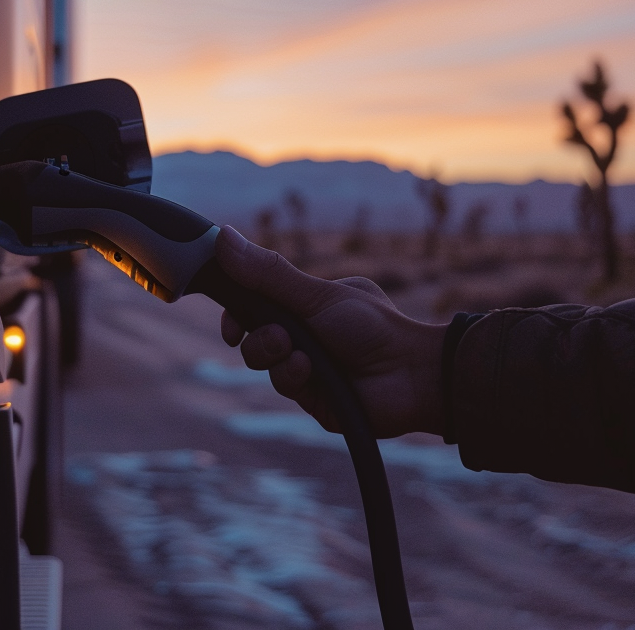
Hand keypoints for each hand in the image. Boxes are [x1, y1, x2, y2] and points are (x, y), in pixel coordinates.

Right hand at [215, 226, 446, 437]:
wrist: (412, 375)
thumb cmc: (373, 327)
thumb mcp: (315, 295)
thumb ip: (268, 273)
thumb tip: (221, 236)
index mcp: (305, 304)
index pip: (254, 302)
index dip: (236, 310)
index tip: (230, 317)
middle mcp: (303, 334)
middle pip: (251, 334)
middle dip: (257, 336)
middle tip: (279, 334)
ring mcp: (306, 367)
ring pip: (262, 362)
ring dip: (275, 356)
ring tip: (301, 355)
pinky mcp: (311, 398)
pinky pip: (284, 385)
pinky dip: (293, 376)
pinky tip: (313, 372)